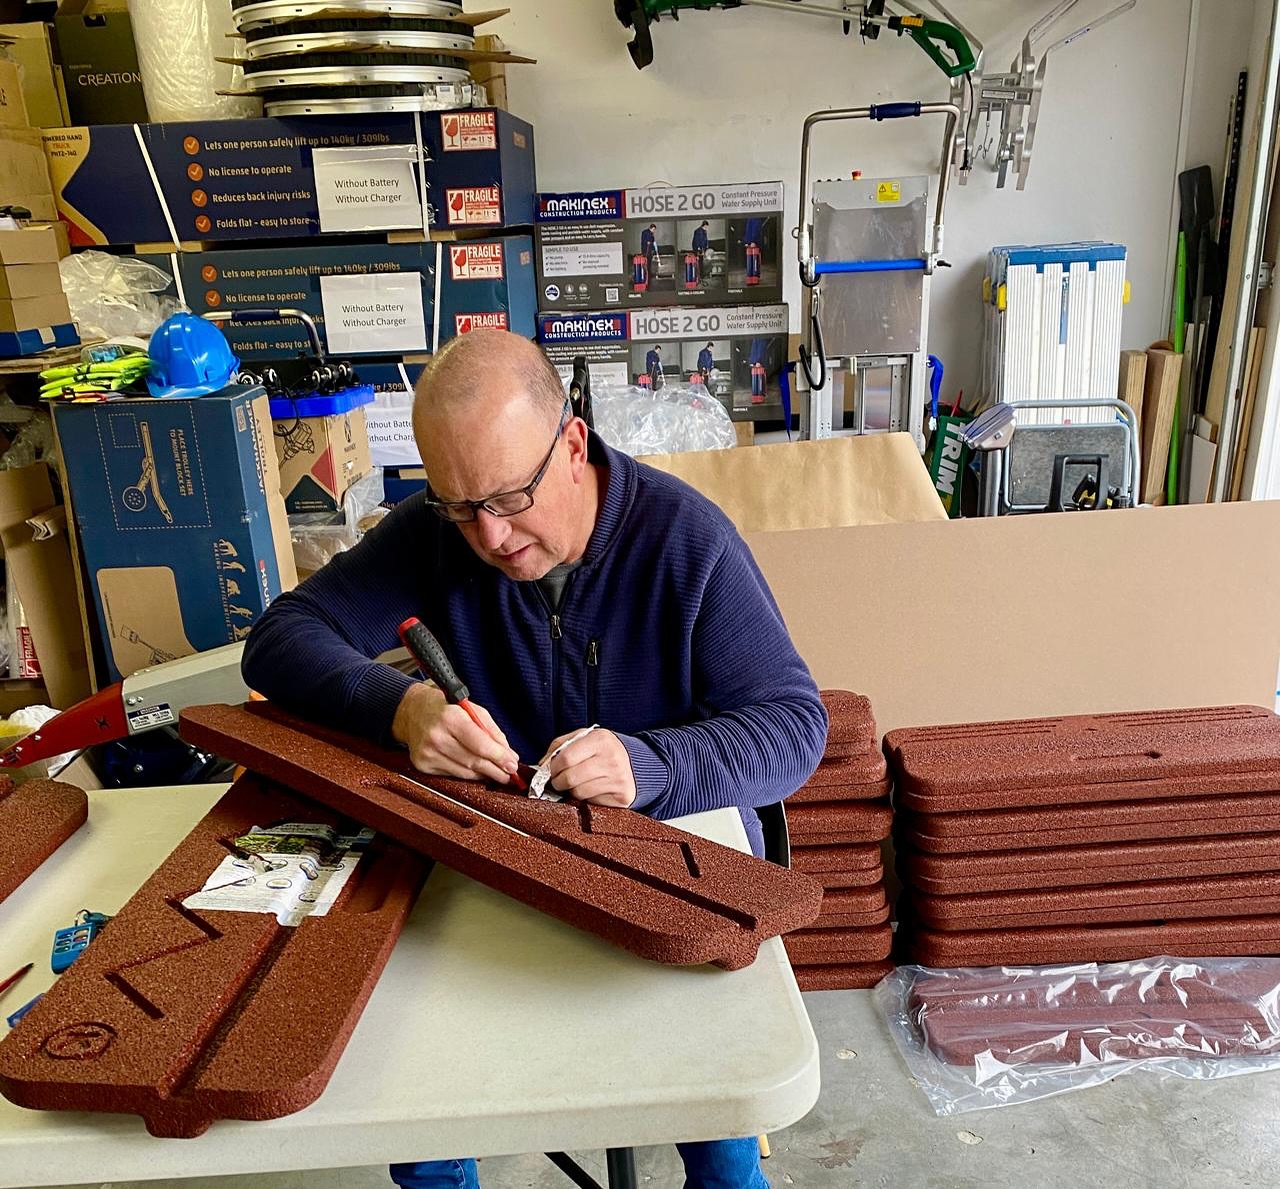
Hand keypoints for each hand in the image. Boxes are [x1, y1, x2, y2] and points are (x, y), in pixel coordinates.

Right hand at [391, 683, 519, 784]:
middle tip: (510, 774)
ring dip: (484, 775)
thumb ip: (492, 731)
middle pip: (474, 762)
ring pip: (465, 772)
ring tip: (497, 773)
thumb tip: (508, 753)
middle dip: (496, 770)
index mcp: (450, 718)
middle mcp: (437, 736)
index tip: (513, 764)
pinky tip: (477, 771)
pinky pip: (453, 775)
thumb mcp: (471, 709)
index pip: (480, 744)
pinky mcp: (423, 764)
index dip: (499, 757)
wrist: (412, 711)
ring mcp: (428, 753)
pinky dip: (468, 775)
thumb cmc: (444, 707)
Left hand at [542, 729, 636, 807]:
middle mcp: (611, 759)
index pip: (566, 758)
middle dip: (558, 782)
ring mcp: (618, 779)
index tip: (551, 770)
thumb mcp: (585, 738)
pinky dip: (586, 798)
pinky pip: (591, 802)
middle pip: (570, 778)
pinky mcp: (621, 796)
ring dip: (572, 791)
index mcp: (600, 740)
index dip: (553, 767)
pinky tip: (591, 789)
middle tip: (559, 780)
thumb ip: (560, 746)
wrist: (636, 763)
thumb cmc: (603, 750)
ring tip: (578, 783)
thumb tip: (542, 765)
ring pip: (579, 792)